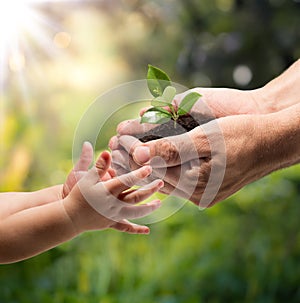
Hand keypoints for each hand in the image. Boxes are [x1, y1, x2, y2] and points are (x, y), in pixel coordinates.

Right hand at [63, 145, 162, 233]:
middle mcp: (114, 204)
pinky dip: (136, 229)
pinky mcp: (112, 223)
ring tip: (159, 203)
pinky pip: (126, 227)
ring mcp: (114, 215)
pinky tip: (147, 230)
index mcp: (108, 191)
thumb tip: (107, 151)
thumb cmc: (77, 195)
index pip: (127, 181)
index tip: (150, 168)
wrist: (69, 217)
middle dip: (150, 190)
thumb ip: (98, 166)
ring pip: (136, 213)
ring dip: (149, 208)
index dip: (139, 174)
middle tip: (161, 183)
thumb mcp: (85, 178)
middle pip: (136, 197)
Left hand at [111, 113, 286, 207]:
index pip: (154, 172)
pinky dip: (164, 164)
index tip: (114, 142)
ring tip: (124, 146)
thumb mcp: (205, 140)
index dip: (132, 156)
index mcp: (195, 186)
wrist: (272, 142)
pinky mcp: (208, 185)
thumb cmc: (241, 136)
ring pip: (167, 176)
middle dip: (135, 159)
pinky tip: (152, 152)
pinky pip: (179, 176)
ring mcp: (203, 192)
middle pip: (157, 176)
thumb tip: (139, 154)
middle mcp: (197, 194)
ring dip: (147, 161)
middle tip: (112, 144)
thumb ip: (171, 149)